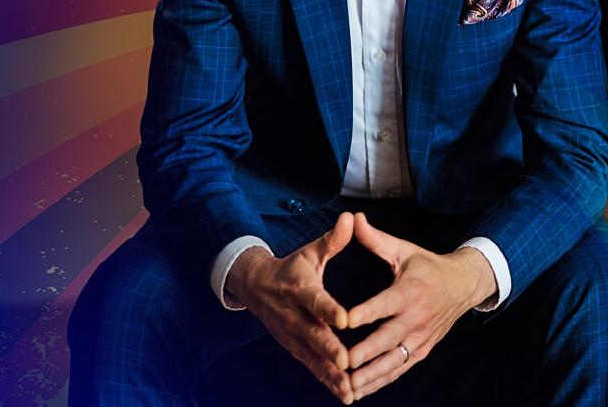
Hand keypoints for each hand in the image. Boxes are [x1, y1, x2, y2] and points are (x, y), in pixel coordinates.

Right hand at [228, 212, 355, 402]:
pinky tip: (346, 394)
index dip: (329, 309)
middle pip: (313, 334)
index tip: (345, 319)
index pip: (315, 300)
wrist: (255, 287)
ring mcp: (291, 336)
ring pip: (313, 357)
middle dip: (329, 350)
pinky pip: (312, 367)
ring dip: (330, 374)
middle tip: (346, 364)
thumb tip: (352, 218)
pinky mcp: (294, 348)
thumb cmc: (291, 267)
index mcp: (299, 289)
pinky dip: (327, 381)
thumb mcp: (309, 252)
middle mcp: (293, 316)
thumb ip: (333, 240)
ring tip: (350, 389)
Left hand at [343, 212, 496, 400]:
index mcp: (410, 291)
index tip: (345, 321)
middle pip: (389, 338)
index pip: (385, 304)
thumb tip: (352, 219)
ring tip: (349, 386)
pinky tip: (361, 390)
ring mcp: (421, 336)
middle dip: (366, 352)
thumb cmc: (427, 266)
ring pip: (395, 360)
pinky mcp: (423, 349)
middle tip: (343, 362)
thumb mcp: (404, 250)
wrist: (464, 285)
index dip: (366, 312)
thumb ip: (375, 240)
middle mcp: (416, 317)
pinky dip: (382, 381)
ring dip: (372, 375)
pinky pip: (401, 368)